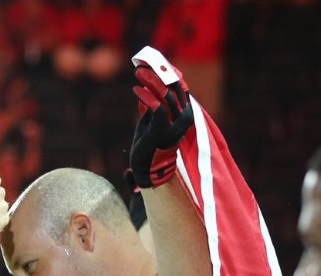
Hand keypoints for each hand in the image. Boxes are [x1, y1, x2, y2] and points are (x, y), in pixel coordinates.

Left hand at [129, 64, 193, 187]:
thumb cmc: (148, 143)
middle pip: (174, 88)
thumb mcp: (151, 119)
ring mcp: (175, 125)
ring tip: (138, 73)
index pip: (179, 87)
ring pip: (166, 95)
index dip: (168, 72)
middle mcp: (184, 118)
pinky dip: (146, 96)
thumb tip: (147, 83)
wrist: (145, 168)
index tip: (155, 61)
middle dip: (158, 73)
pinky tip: (136, 89)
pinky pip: (157, 108)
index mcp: (184, 113)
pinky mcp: (163, 131)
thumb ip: (152, 103)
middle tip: (143, 64)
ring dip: (150, 81)